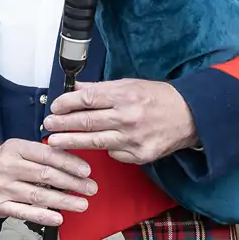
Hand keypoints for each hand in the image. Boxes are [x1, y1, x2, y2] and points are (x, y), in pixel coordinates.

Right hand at [0, 138, 98, 227]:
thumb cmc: (3, 164)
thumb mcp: (19, 151)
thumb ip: (42, 154)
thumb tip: (74, 163)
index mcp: (15, 148)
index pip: (48, 155)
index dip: (69, 163)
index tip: (86, 171)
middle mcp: (7, 166)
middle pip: (46, 175)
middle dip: (72, 183)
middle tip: (90, 188)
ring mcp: (2, 187)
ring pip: (38, 195)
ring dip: (64, 201)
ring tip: (82, 204)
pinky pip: (24, 212)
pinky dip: (43, 216)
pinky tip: (58, 218)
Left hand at [43, 79, 197, 163]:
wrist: (191, 116)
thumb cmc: (159, 98)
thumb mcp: (131, 85)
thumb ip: (102, 89)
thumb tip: (76, 88)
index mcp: (125, 95)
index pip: (88, 99)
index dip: (67, 103)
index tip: (55, 107)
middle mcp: (128, 117)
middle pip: (87, 121)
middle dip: (63, 124)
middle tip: (48, 126)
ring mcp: (134, 138)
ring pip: (96, 142)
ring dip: (72, 142)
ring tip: (55, 142)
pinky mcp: (140, 155)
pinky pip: (114, 154)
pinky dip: (106, 149)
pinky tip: (101, 145)